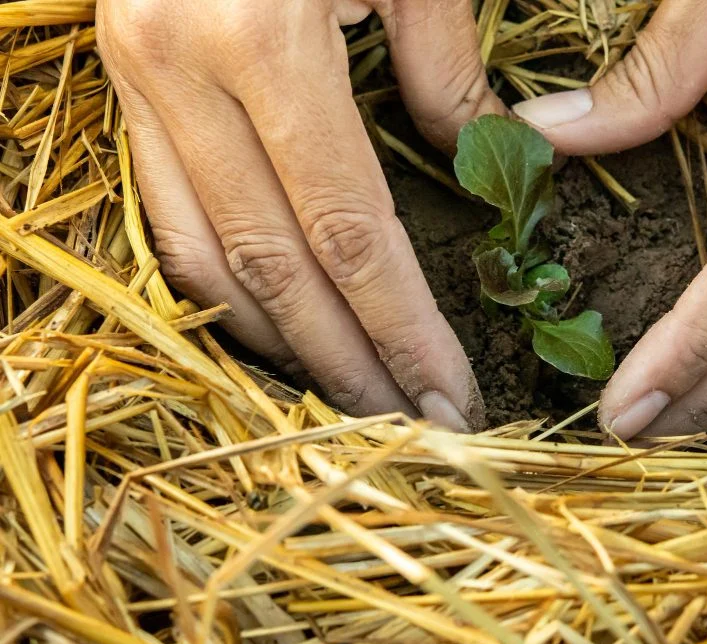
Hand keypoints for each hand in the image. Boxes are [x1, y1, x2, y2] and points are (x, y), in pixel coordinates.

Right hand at [97, 0, 504, 430]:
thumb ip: (438, 66)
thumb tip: (472, 157)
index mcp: (262, 38)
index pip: (350, 230)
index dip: (403, 327)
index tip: (449, 395)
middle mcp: (179, 69)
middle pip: (274, 264)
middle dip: (346, 360)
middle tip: (407, 428)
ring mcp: (133, 78)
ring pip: (201, 256)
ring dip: (277, 341)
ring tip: (344, 398)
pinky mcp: (120, 80)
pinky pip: (164, 212)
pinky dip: (215, 284)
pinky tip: (268, 323)